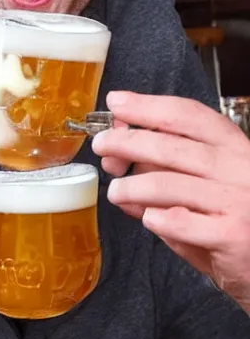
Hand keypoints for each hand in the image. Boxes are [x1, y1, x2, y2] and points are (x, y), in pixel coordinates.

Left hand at [92, 91, 249, 312]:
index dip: (148, 106)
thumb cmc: (234, 221)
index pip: (188, 115)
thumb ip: (166, 173)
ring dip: (132, 187)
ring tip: (116, 192)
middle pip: (171, 145)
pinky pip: (179, 221)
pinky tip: (149, 218)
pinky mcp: (232, 235)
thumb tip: (119, 161)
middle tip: (102, 146)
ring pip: (167, 184)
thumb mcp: (204, 189)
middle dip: (127, 142)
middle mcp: (239, 168)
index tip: (117, 103)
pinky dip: (155, 218)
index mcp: (234, 147)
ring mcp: (237, 201)